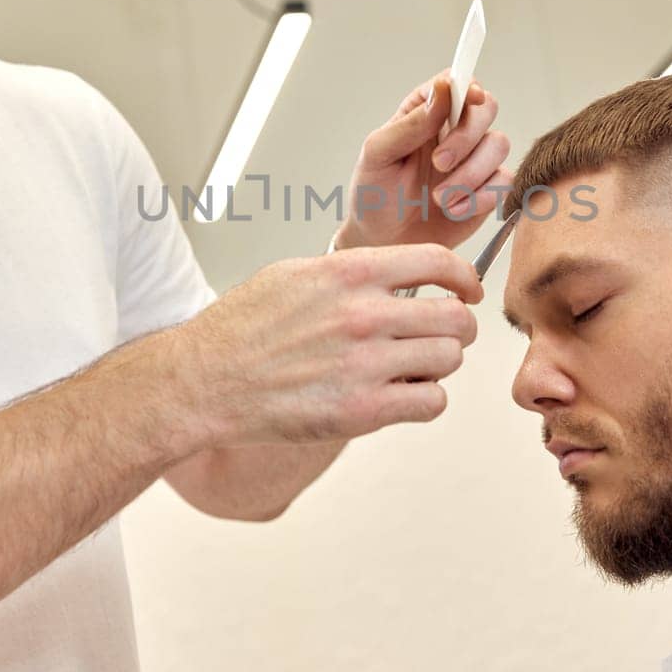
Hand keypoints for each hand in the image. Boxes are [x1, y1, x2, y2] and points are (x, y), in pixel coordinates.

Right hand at [168, 244, 482, 444]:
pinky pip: (431, 402)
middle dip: (457, 328)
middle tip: (442, 337)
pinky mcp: (362, 410)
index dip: (464, 277)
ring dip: (438, 365)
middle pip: (456, 317)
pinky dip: (424, 400)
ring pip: (449, 360)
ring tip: (411, 368)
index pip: (438, 262)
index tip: (466, 290)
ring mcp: (365, 363)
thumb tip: (397, 273)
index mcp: (349, 273)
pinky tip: (401, 395)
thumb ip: (351, 272)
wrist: (205, 381)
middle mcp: (363, 314)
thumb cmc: (242, 329)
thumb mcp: (294, 275)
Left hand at [336, 72, 512, 250]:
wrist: (383, 242)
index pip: (455, 83)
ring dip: (470, 174)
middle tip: (438, 163)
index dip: (467, 85)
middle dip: (466, 137)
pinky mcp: (488, 189)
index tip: (469, 98)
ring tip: (439, 198)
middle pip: (486, 108)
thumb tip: (442, 91)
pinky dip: (479, 198)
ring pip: (499, 145)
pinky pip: (504, 182)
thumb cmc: (374, 195)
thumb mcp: (378, 155)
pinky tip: (452, 210)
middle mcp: (454, 130)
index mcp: (425, 113)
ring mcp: (474, 159)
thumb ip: (409, 123)